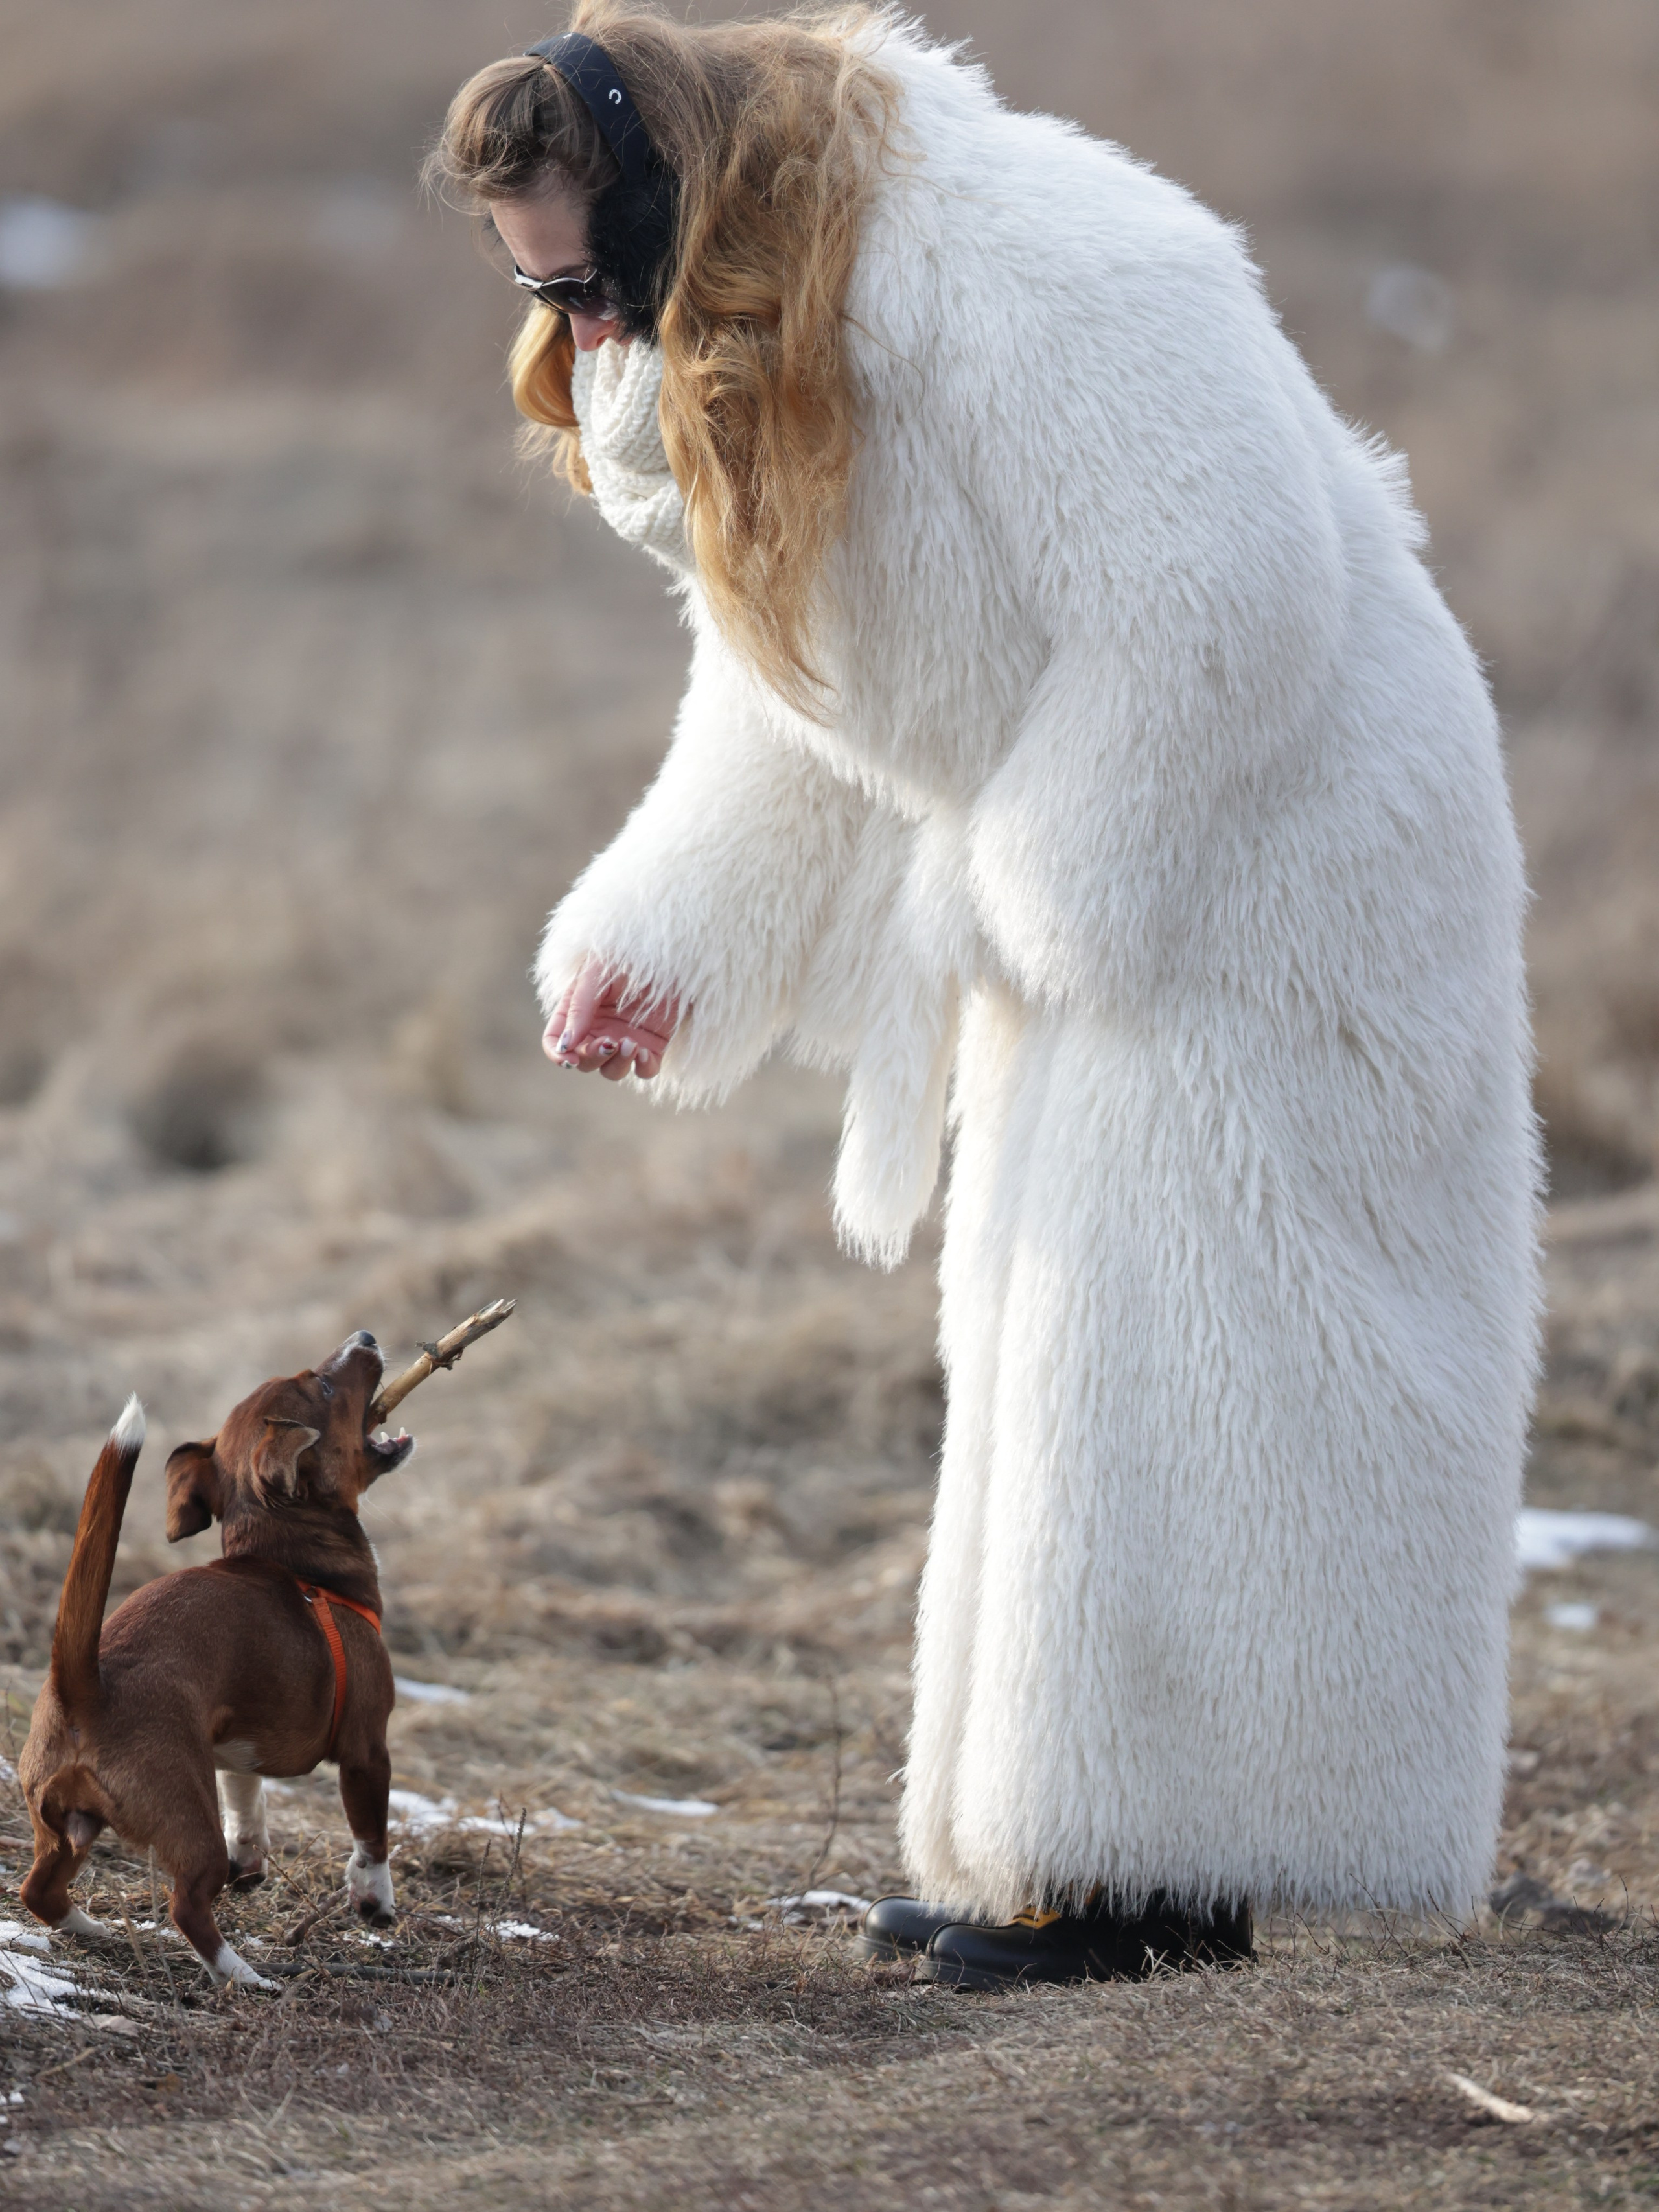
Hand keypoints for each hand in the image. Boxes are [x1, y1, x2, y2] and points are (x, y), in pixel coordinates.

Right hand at [543, 958, 681, 1082]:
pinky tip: (644, 1051)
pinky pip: (644, 1070)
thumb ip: (578, 1009)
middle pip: (584, 1061)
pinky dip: (643, 1067)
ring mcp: (624, 1040)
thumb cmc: (624, 958)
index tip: (570, 1059)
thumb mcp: (595, 977)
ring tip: (631, 1044)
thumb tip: (565, 1044)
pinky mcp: (652, 1046)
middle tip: (609, 1042)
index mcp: (577, 1014)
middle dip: (592, 1057)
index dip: (558, 1055)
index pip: (556, 1042)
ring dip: (617, 1064)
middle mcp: (598, 1031)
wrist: (663, 955)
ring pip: (612, 1070)